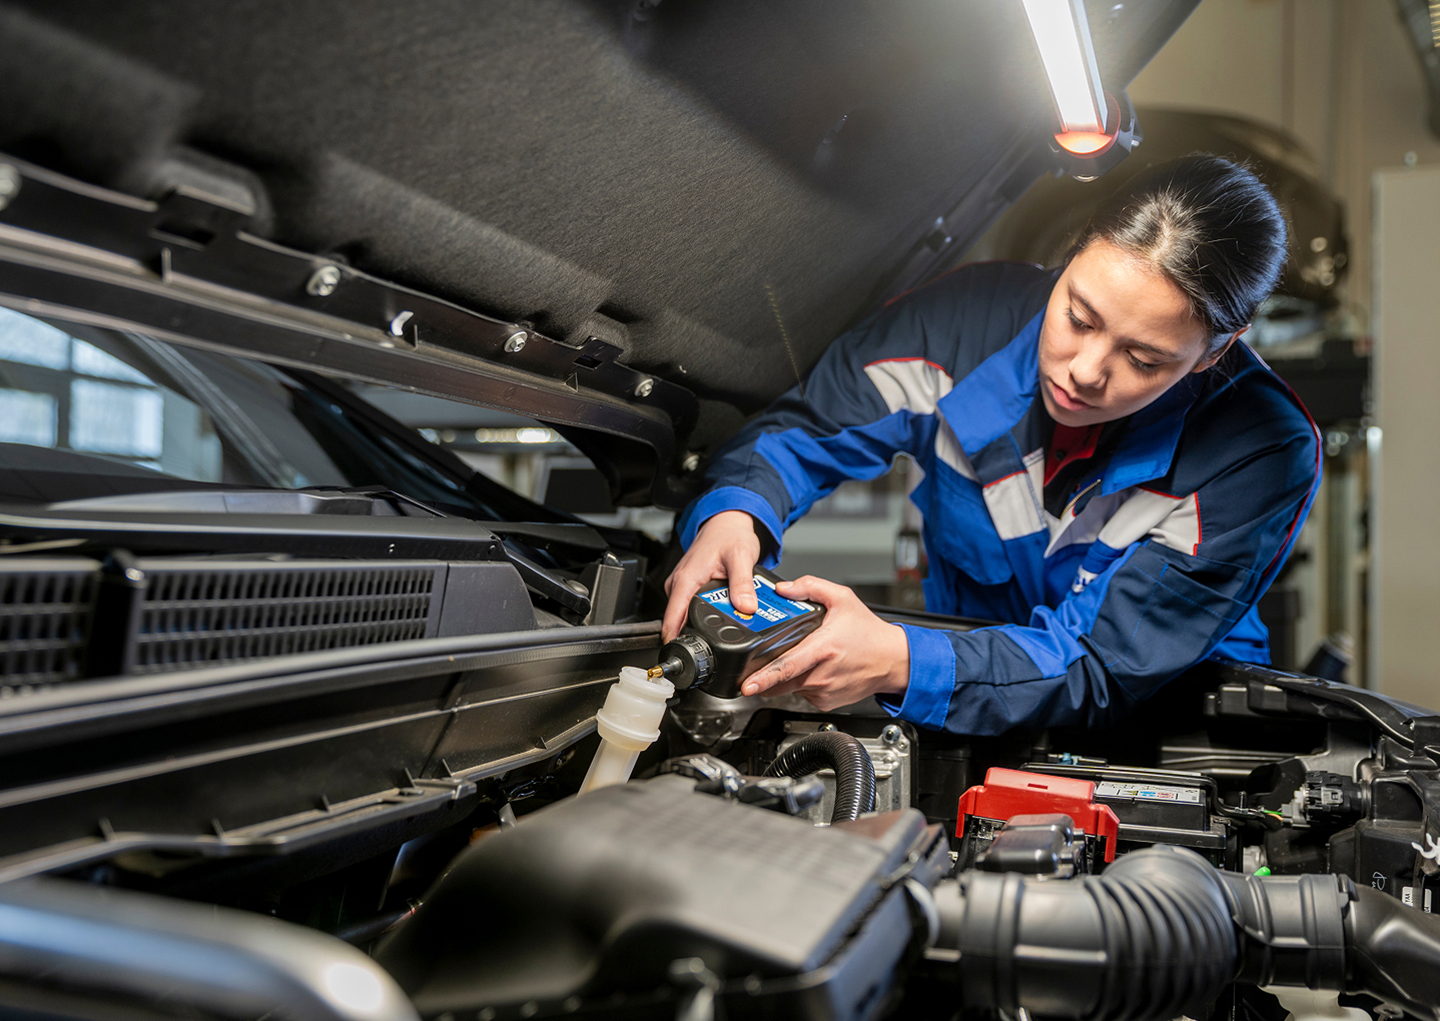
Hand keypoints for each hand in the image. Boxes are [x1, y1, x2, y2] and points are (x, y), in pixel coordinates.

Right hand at [662, 510, 761, 641]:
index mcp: (686, 579)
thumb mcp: (741, 557)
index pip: (672, 619)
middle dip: (696, 635)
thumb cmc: (729, 534)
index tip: (686, 656)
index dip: (676, 640)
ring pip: (687, 615)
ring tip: (726, 627)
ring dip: (703, 624)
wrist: (727, 522)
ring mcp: (683, 586)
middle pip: (679, 621)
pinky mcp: (690, 587)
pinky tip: (722, 613)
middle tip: (719, 643)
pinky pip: (693, 607)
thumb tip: (746, 607)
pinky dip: (707, 613)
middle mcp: (679, 584)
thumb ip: (742, 583)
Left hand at [739, 576, 908, 710]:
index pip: (786, 667)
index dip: (764, 677)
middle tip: (754, 672)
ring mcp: (824, 691)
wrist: (894, 661)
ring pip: (790, 688)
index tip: (746, 685)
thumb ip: (811, 587)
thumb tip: (784, 589)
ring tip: (801, 660)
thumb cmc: (871, 634)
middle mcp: (822, 674)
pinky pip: (803, 695)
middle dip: (765, 677)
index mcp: (823, 649)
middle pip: (781, 681)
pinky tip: (815, 671)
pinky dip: (802, 684)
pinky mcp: (826, 703)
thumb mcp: (843, 599)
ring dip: (786, 677)